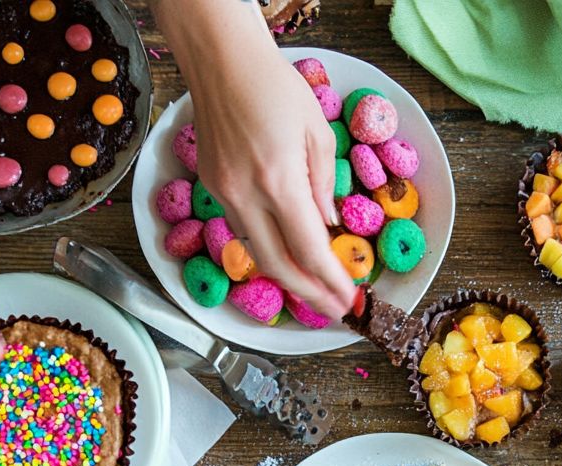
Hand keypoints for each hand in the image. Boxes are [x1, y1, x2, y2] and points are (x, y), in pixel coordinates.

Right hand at [185, 21, 353, 320]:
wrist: (221, 60)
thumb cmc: (275, 86)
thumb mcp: (317, 132)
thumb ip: (323, 186)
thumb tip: (327, 226)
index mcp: (278, 180)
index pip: (308, 249)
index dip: (330, 281)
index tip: (349, 299)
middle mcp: (246, 194)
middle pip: (277, 265)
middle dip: (308, 293)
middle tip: (333, 309)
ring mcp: (224, 192)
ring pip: (257, 250)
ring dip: (287, 275)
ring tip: (314, 288)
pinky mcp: (212, 184)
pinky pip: (243, 228)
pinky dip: (268, 247)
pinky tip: (287, 252)